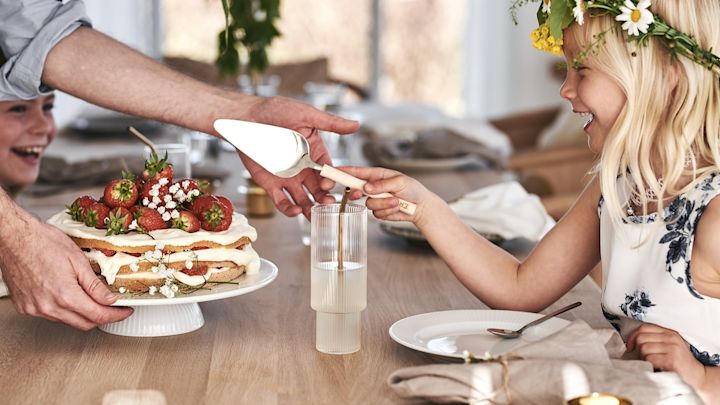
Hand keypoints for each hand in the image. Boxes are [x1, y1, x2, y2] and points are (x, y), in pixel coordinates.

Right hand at [0, 217, 132, 329]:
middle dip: (102, 317)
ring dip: (82, 313)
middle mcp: (48, 307)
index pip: (98, 316)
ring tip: (90, 297)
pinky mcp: (24, 307)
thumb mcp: (78, 260)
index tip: (125, 311)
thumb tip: (109, 299)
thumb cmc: (41, 242)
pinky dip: (63, 309)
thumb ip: (95, 284)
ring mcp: (34, 309)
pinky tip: (68, 296)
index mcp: (65, 295)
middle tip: (114, 307)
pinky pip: (51, 315)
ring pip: (67, 321)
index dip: (116, 315)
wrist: (12, 238)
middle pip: (84, 324)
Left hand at [239, 96, 359, 217]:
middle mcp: (304, 168)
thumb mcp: (307, 115)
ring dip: (310, 208)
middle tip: (327, 203)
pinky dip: (289, 209)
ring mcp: (288, 178)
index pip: (328, 170)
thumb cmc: (276, 110)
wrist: (246, 117)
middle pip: (318, 189)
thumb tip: (356, 125)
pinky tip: (295, 211)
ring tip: (314, 214)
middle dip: (324, 198)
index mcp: (315, 153)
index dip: (332, 179)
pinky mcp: (270, 184)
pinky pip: (282, 201)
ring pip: (303, 199)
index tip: (330, 184)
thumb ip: (331, 123)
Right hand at [322, 166, 432, 223]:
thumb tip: (366, 188)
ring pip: (368, 204)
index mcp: (376, 175)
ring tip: (397, 201)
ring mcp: (375, 199)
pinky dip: (387, 211)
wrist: (421, 207)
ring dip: (383, 204)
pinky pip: (376, 213)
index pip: (356, 172)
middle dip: (356, 193)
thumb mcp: (399, 182)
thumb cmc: (413, 190)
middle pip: (355, 189)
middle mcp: (373, 187)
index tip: (331, 173)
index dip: (342, 172)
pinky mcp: (378, 211)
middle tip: (358, 194)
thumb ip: (381, 184)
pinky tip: (396, 208)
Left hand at [626, 323, 705, 387]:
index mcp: (669, 332)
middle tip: (645, 358)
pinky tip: (657, 367)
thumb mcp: (669, 346)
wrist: (697, 376)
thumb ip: (654, 340)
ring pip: (644, 348)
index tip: (629, 346)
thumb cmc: (679, 362)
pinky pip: (650, 359)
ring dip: (644, 358)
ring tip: (653, 363)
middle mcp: (671, 338)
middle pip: (641, 338)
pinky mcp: (671, 360)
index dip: (632, 336)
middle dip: (638, 349)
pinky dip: (649, 365)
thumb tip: (630, 342)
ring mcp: (672, 348)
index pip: (644, 327)